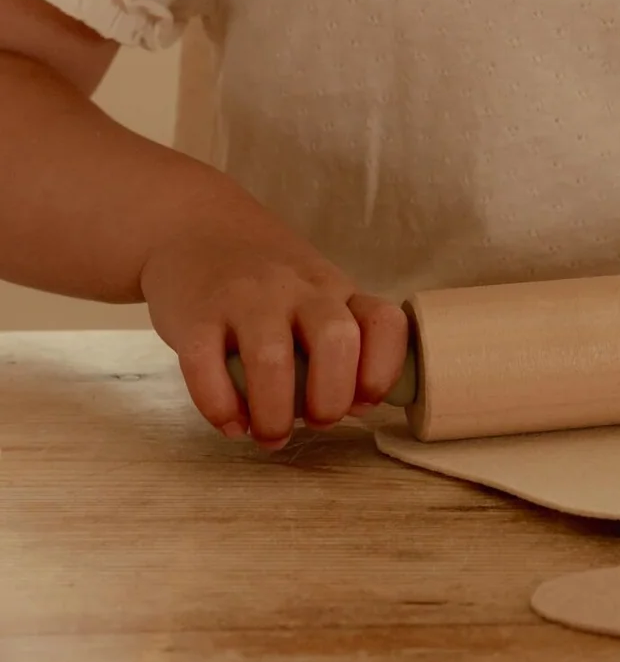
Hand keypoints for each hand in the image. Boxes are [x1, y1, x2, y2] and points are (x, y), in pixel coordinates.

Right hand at [139, 212, 408, 449]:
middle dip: (332, 398)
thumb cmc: (265, 276)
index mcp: (335, 288)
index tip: (365, 402)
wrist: (194, 226)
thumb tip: (360, 406)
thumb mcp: (315, 290)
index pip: (383, 321)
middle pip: (335, 341)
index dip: (383, 369)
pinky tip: (229, 424)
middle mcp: (297, 288)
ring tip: (270, 435)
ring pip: (272, 359)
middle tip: (316, 423)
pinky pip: (206, 368)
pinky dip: (220, 407)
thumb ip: (337, 339)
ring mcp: (245, 299)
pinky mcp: (196, 316)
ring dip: (275, 413)